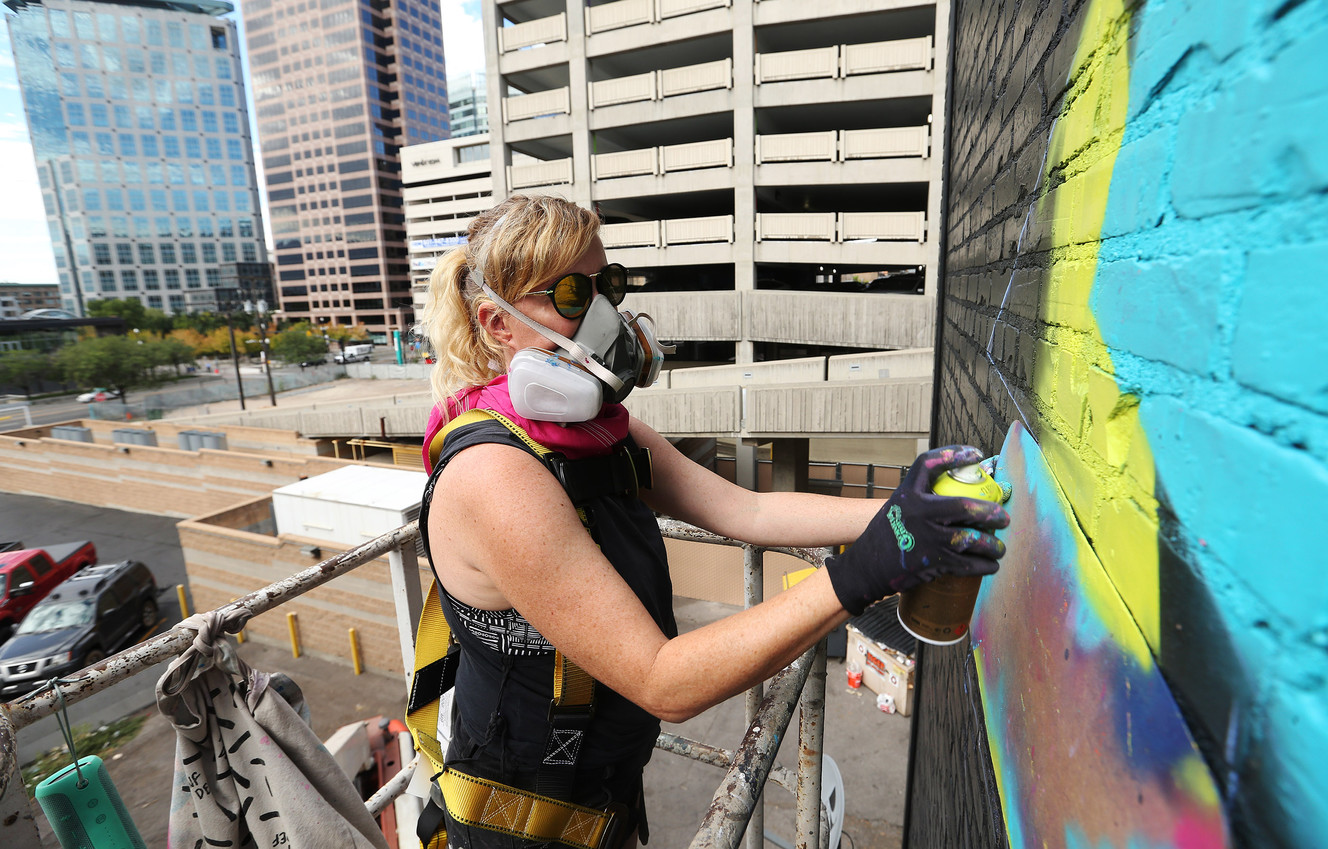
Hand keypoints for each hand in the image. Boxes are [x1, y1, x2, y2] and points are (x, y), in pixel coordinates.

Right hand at [824, 445, 1010, 615]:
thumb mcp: (899, 507)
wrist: (867, 567)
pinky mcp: (933, 562)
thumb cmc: (886, 535)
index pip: (930, 463)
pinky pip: (969, 564)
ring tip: (999, 548)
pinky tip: (990, 565)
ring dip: (993, 545)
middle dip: (990, 512)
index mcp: (908, 493)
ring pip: (972, 539)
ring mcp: (926, 538)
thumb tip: (962, 498)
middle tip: (1003, 517)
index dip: (954, 454)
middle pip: (964, 506)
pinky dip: (985, 565)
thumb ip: (923, 499)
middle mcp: (918, 512)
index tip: (976, 454)